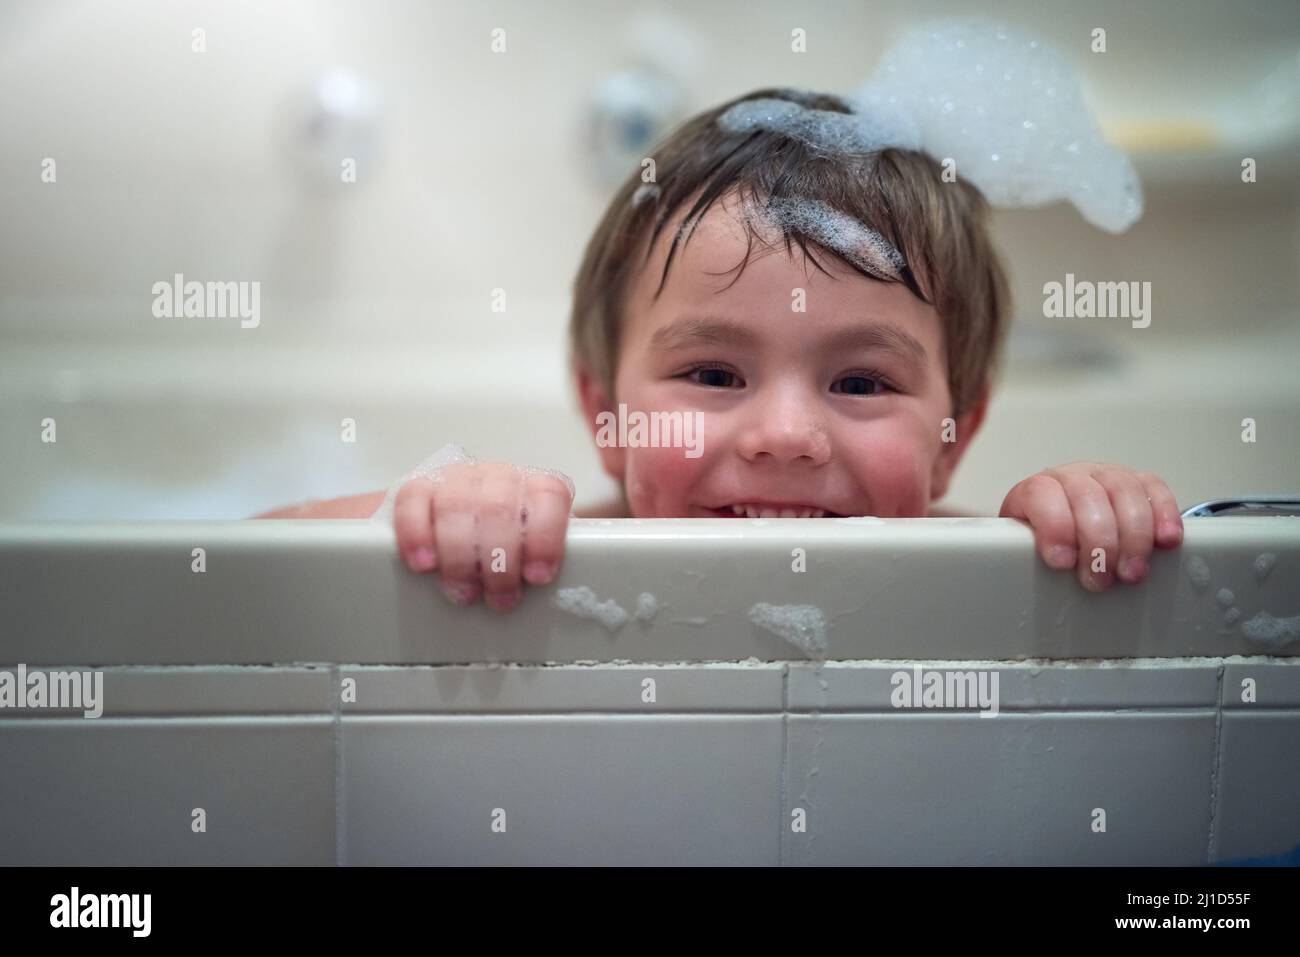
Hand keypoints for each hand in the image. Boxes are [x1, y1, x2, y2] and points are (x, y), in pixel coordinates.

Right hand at [392, 461, 573, 611]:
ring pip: (456, 505)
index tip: (537, 576)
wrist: (465, 529)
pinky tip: (425, 564)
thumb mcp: (532, 556)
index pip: (549, 495)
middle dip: (499, 560)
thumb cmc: (506, 550)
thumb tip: (553, 596)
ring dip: (460, 556)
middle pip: (499, 506)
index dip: (544, 537)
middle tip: (499, 598)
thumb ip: (541, 564)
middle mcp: (498, 477)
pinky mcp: (418, 487)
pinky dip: (418, 535)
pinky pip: (412, 501)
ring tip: (464, 592)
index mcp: (536, 488)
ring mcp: (457, 479)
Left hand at [999, 462, 1182, 591]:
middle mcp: (1072, 477)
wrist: (1061, 525)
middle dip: (1099, 543)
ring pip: (1124, 492)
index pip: (1041, 495)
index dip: (1054, 527)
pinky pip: (1154, 489)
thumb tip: (1027, 575)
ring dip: (1133, 537)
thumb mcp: (1026, 549)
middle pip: (1088, 497)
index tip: (1062, 562)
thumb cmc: (1043, 541)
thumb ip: (1026, 555)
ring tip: (1131, 573)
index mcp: (1037, 490)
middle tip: (1100, 579)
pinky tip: (1166, 541)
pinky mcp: (1138, 483)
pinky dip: (1164, 515)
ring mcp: (1106, 476)